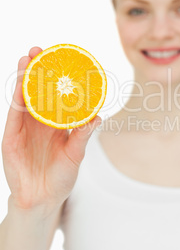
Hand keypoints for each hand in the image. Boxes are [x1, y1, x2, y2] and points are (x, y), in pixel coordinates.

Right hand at [1, 47, 100, 213]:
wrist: (42, 200)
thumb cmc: (60, 177)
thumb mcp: (75, 154)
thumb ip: (83, 135)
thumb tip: (98, 116)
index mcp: (55, 123)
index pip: (54, 95)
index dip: (55, 77)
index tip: (60, 58)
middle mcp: (39, 121)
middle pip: (37, 90)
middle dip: (37, 69)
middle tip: (40, 50)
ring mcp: (24, 127)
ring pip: (23, 96)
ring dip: (24, 77)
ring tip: (27, 58)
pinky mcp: (12, 137)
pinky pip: (14, 113)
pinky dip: (17, 96)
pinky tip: (20, 81)